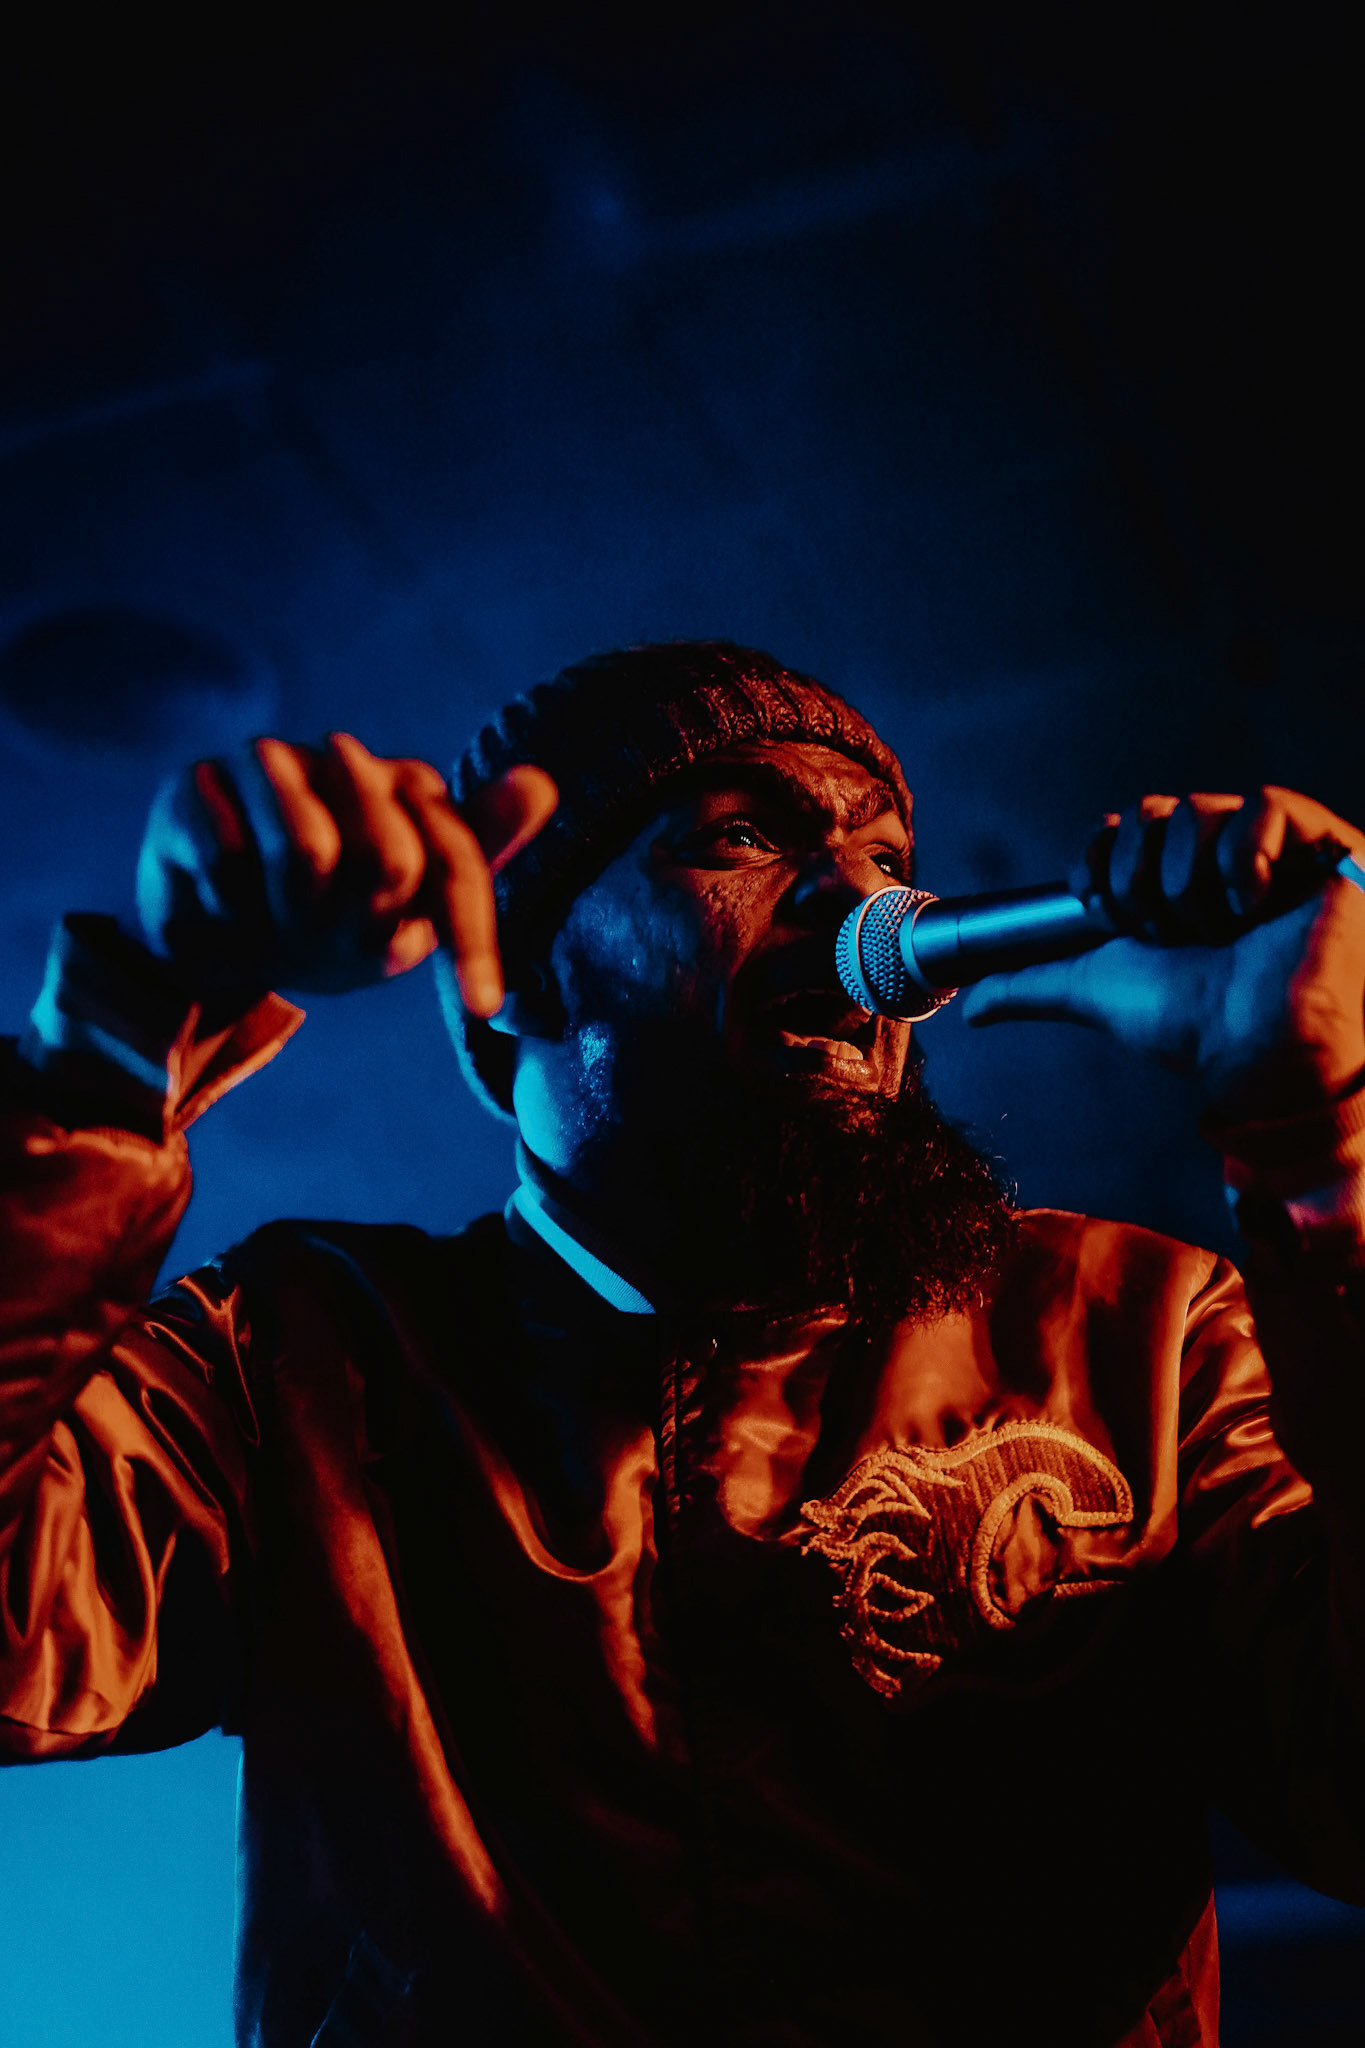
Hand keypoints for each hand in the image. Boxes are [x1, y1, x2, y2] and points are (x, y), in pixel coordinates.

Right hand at [136, 733, 556, 1013]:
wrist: (214, 945)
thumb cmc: (326, 930)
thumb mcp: (405, 919)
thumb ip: (472, 857)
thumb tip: (542, 781)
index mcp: (409, 790)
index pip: (456, 862)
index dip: (472, 939)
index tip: (483, 1007)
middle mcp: (345, 759)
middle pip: (389, 857)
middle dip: (361, 928)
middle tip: (329, 940)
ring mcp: (268, 761)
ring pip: (305, 852)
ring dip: (294, 917)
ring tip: (278, 918)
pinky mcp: (196, 781)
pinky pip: (229, 859)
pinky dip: (233, 907)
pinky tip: (224, 901)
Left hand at [961, 788, 1364, 1120]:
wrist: (1258, 1043)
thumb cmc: (1190, 1022)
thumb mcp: (1094, 992)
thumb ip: (1032, 987)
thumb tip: (969, 1006)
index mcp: (1167, 883)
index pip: (1116, 830)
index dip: (1098, 865)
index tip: (1099, 912)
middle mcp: (1216, 858)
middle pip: (1147, 816)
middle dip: (1138, 882)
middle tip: (1163, 935)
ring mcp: (1271, 848)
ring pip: (1196, 811)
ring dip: (1186, 883)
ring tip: (1215, 931)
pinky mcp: (1320, 841)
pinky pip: (1265, 805)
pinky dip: (1244, 860)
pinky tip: (1254, 906)